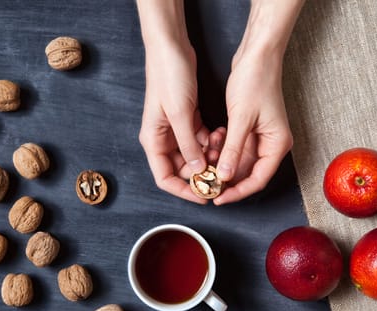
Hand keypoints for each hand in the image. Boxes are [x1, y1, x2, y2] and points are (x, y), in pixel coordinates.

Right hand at [139, 43, 208, 203]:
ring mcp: (175, 129)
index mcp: (153, 140)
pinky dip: (211, 141)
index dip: (184, 190)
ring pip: (193, 155)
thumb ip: (188, 144)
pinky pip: (200, 140)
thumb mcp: (180, 114)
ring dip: (209, 155)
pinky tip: (221, 134)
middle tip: (220, 172)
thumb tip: (197, 170)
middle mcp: (163, 138)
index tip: (204, 195)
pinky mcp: (186, 119)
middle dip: (201, 172)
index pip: (165, 178)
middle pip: (181, 169)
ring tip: (223, 146)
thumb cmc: (168, 78)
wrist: (171, 48)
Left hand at [214, 49, 292, 204]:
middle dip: (226, 178)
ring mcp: (262, 136)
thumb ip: (233, 150)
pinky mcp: (251, 128)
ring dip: (222, 162)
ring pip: (239, 161)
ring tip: (205, 159)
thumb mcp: (241, 119)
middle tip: (205, 182)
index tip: (217, 198)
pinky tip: (211, 141)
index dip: (237, 192)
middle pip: (249, 173)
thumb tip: (224, 176)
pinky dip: (222, 148)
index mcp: (277, 144)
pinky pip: (236, 147)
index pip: (258, 179)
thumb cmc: (255, 81)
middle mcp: (272, 143)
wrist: (257, 55)